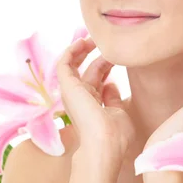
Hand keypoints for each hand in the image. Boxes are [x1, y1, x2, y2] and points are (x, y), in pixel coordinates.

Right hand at [56, 36, 135, 161]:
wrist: (104, 145)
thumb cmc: (115, 136)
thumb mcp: (119, 113)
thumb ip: (113, 98)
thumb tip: (111, 84)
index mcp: (93, 104)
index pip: (98, 78)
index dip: (106, 63)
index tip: (118, 53)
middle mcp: (80, 97)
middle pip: (87, 69)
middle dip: (96, 54)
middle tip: (105, 40)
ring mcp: (72, 92)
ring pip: (72, 64)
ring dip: (82, 49)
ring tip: (93, 36)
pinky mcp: (66, 87)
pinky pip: (63, 64)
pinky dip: (71, 51)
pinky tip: (82, 41)